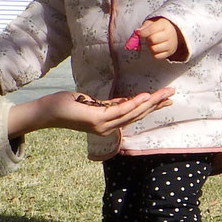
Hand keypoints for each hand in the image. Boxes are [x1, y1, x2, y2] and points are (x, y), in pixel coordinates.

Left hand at [10, 87, 174, 136]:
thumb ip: (111, 104)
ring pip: (133, 113)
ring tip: (164, 94)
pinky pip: (121, 110)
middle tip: (172, 94)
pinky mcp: (98, 119)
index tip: (166, 99)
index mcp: (110, 123)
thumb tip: (126, 100)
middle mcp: (109, 128)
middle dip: (156, 104)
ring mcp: (104, 125)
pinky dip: (134, 103)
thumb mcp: (94, 103)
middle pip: (138, 114)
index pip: (135, 114)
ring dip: (150, 103)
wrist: (49, 112)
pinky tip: (145, 96)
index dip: (152, 106)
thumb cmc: (69, 106)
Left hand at [134, 17, 182, 61]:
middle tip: (148, 38)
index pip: (151, 29)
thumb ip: (144, 27)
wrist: (173, 33)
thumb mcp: (153, 22)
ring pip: (154, 49)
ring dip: (150, 47)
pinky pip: (156, 56)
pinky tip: (155, 47)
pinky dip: (153, 53)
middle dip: (147, 40)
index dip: (143, 33)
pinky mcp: (169, 52)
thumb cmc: (160, 28)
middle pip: (152, 40)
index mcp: (164, 24)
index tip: (140, 33)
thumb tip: (137, 32)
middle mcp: (169, 34)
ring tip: (152, 43)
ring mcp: (170, 44)